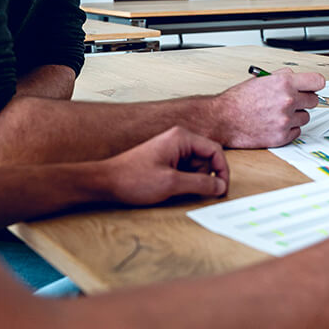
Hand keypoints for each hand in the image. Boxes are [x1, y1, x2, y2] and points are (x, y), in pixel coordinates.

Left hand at [97, 128, 228, 204]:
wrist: (106, 182)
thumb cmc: (133, 178)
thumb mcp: (172, 183)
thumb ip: (201, 184)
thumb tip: (220, 186)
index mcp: (182, 137)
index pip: (215, 150)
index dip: (222, 171)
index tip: (222, 189)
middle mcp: (179, 140)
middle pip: (206, 159)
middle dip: (204, 177)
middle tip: (190, 191)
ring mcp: (172, 150)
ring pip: (196, 167)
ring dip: (192, 181)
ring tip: (173, 189)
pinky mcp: (166, 161)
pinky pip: (185, 171)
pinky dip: (183, 182)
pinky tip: (169, 188)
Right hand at [210, 68, 324, 147]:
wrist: (222, 119)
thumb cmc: (237, 100)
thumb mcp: (260, 79)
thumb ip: (282, 77)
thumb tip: (296, 77)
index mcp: (284, 83)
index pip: (318, 82)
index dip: (314, 85)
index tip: (312, 88)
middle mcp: (288, 100)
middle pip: (314, 101)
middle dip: (304, 100)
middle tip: (292, 102)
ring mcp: (286, 120)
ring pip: (305, 117)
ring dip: (295, 116)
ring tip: (278, 114)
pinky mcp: (282, 137)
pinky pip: (297, 132)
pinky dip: (289, 129)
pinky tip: (275, 124)